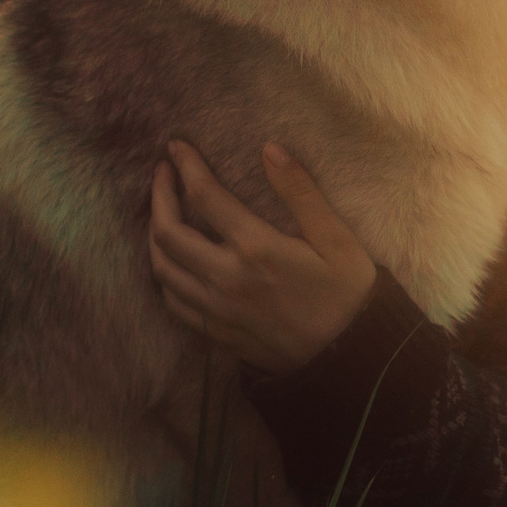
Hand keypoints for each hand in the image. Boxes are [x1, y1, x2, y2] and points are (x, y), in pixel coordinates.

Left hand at [147, 140, 376, 375]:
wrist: (352, 360)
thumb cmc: (349, 295)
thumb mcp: (337, 239)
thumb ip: (301, 192)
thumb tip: (269, 149)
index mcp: (256, 249)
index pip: (203, 196)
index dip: (185, 166)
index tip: (176, 146)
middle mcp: (226, 279)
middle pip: (167, 232)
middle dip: (158, 196)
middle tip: (163, 174)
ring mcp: (217, 310)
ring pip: (162, 268)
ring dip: (154, 235)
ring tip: (161, 212)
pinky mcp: (216, 334)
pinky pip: (173, 302)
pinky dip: (164, 276)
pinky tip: (173, 262)